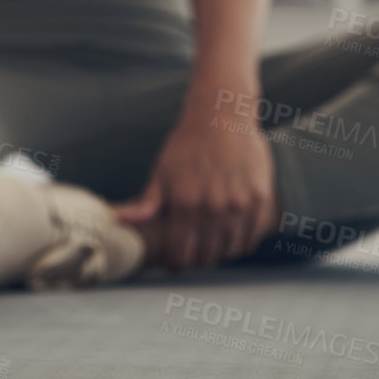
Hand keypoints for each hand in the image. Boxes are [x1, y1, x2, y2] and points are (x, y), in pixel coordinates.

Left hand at [114, 92, 277, 271]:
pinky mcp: (259, 199)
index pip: (181, 255)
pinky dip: (241, 243)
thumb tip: (118, 221)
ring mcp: (239, 205)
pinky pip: (251, 237)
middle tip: (194, 253)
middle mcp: (213, 209)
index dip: (177, 263)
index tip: (175, 262)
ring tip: (212, 244)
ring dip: (220, 253)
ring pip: (230, 251)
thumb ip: (146, 204)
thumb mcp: (161, 172)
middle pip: (207, 257)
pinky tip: (230, 235)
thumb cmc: (186, 144)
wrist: (221, 115)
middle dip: (197, 260)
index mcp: (185, 205)